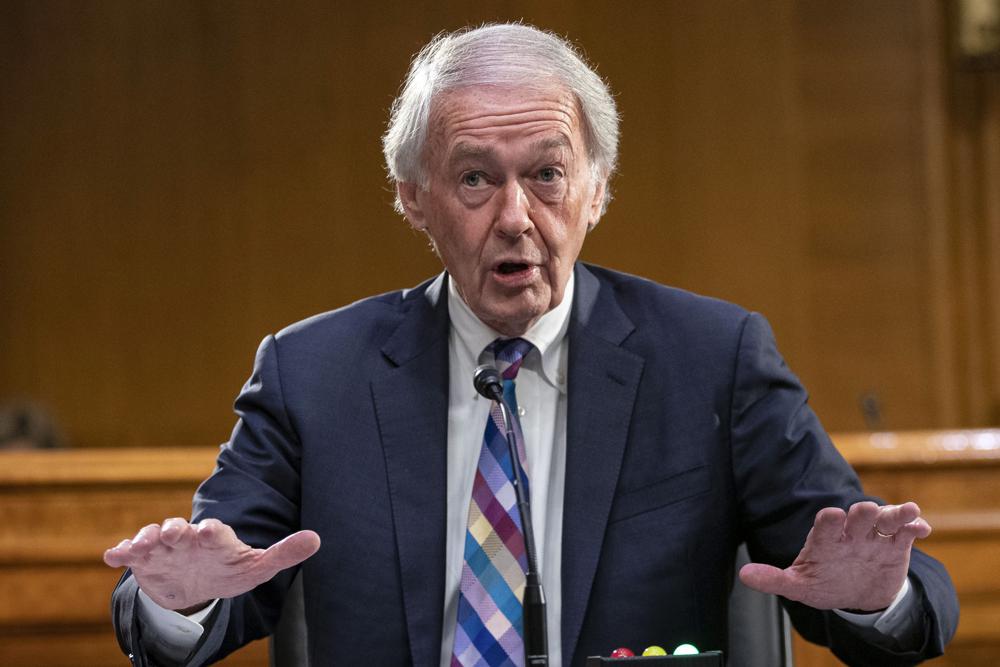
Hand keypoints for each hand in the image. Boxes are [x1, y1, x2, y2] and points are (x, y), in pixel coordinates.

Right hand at [103, 518, 320, 611]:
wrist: (197, 583)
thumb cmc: (230, 569)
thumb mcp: (257, 567)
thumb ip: (284, 553)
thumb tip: (317, 539)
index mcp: (217, 539)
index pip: (215, 532)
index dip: (212, 531)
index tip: (209, 532)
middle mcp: (189, 538)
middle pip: (179, 529)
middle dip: (174, 530)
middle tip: (171, 533)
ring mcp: (165, 548)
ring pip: (153, 537)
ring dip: (146, 538)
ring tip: (142, 544)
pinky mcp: (145, 561)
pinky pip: (130, 554)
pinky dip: (121, 552)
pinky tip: (112, 555)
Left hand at [739, 501, 930, 610]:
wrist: (856, 594)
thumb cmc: (823, 583)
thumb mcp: (799, 586)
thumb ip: (774, 579)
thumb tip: (744, 575)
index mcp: (825, 539)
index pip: (826, 524)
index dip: (829, 520)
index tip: (833, 517)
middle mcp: (850, 533)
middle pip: (857, 516)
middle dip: (862, 513)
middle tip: (867, 511)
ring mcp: (873, 537)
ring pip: (885, 519)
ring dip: (894, 513)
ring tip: (907, 511)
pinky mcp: (896, 545)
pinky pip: (906, 532)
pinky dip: (914, 527)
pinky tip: (922, 529)